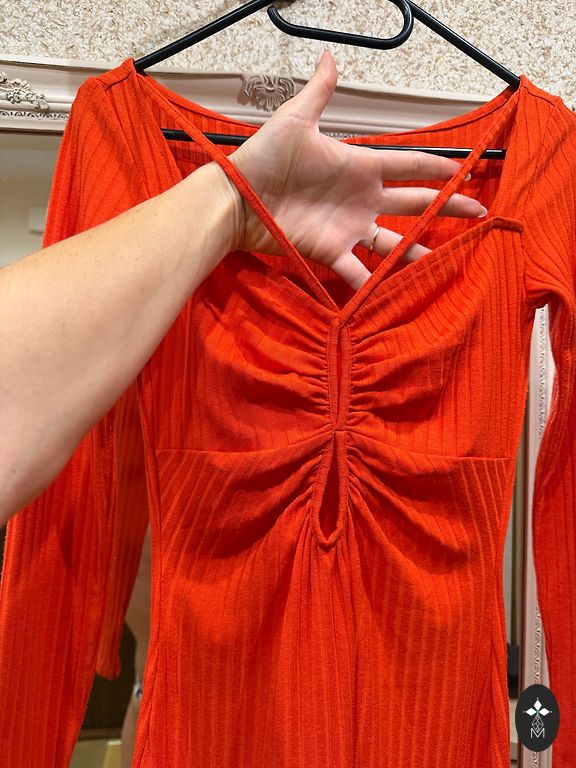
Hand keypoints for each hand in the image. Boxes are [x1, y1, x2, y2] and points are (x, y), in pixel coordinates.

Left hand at [229, 50, 485, 290]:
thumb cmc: (264, 158)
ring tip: (445, 260)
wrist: (238, 198)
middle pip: (412, 204)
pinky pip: (358, 271)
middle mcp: (361, 199)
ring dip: (417, 251)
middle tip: (476, 211)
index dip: (435, 167)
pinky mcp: (330, 252)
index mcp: (360, 166)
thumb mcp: (295, 121)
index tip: (462, 169)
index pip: (408, 165)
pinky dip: (374, 284)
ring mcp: (348, 228)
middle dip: (445, 207)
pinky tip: (397, 293)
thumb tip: (328, 58)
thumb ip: (318, 93)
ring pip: (393, 243)